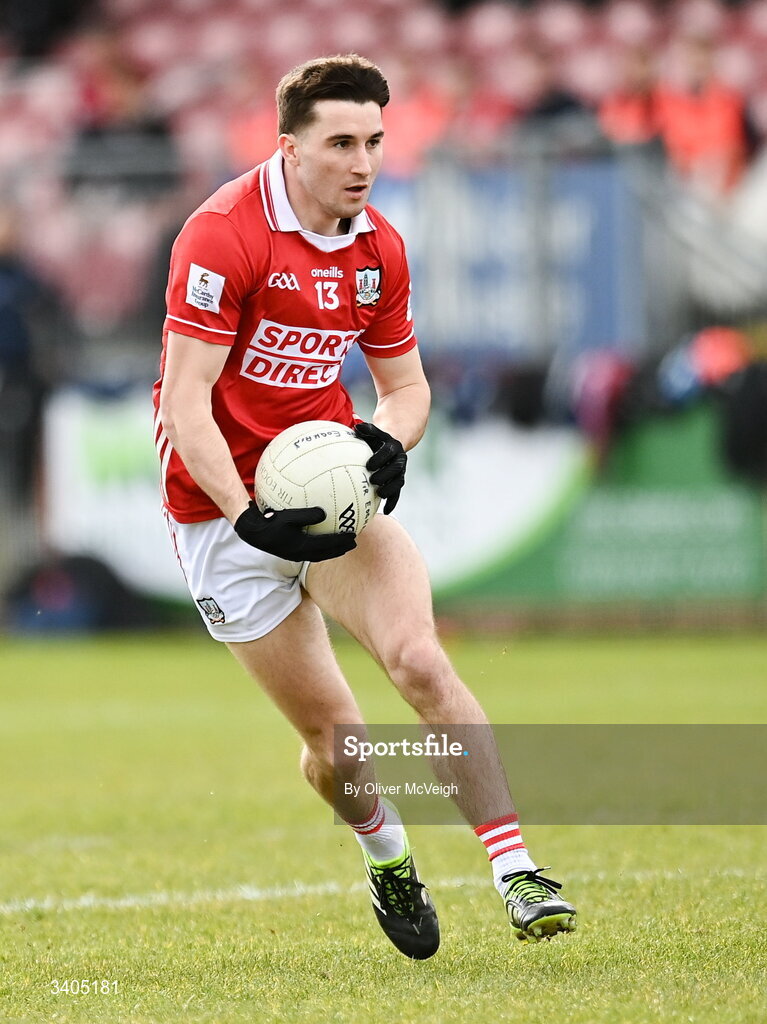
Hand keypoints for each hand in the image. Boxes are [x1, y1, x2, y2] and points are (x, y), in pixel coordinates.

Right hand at [234, 502, 355, 561]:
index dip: (341, 542)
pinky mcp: (289, 549)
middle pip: (326, 553)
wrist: (251, 531)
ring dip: (331, 549)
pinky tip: (319, 533)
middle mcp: (300, 553)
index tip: (353, 537)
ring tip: (341, 543)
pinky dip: (319, 544)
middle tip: (353, 543)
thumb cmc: (268, 522)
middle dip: (340, 548)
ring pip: (318, 553)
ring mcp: (294, 553)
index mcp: (302, 547)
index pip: (327, 546)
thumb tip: (324, 513)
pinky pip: (310, 547)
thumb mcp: (288, 517)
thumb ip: (307, 515)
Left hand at [354, 422, 406, 513]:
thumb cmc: (377, 439)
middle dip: (385, 475)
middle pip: (395, 469)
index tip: (369, 465)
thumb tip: (356, 427)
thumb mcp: (373, 432)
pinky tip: (386, 512)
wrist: (395, 444)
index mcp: (393, 447)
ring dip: (390, 489)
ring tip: (379, 495)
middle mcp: (399, 460)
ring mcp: (400, 472)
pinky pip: (397, 493)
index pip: (387, 453)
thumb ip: (367, 429)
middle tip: (372, 480)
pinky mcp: (398, 481)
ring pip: (398, 482)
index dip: (379, 458)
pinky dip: (393, 502)